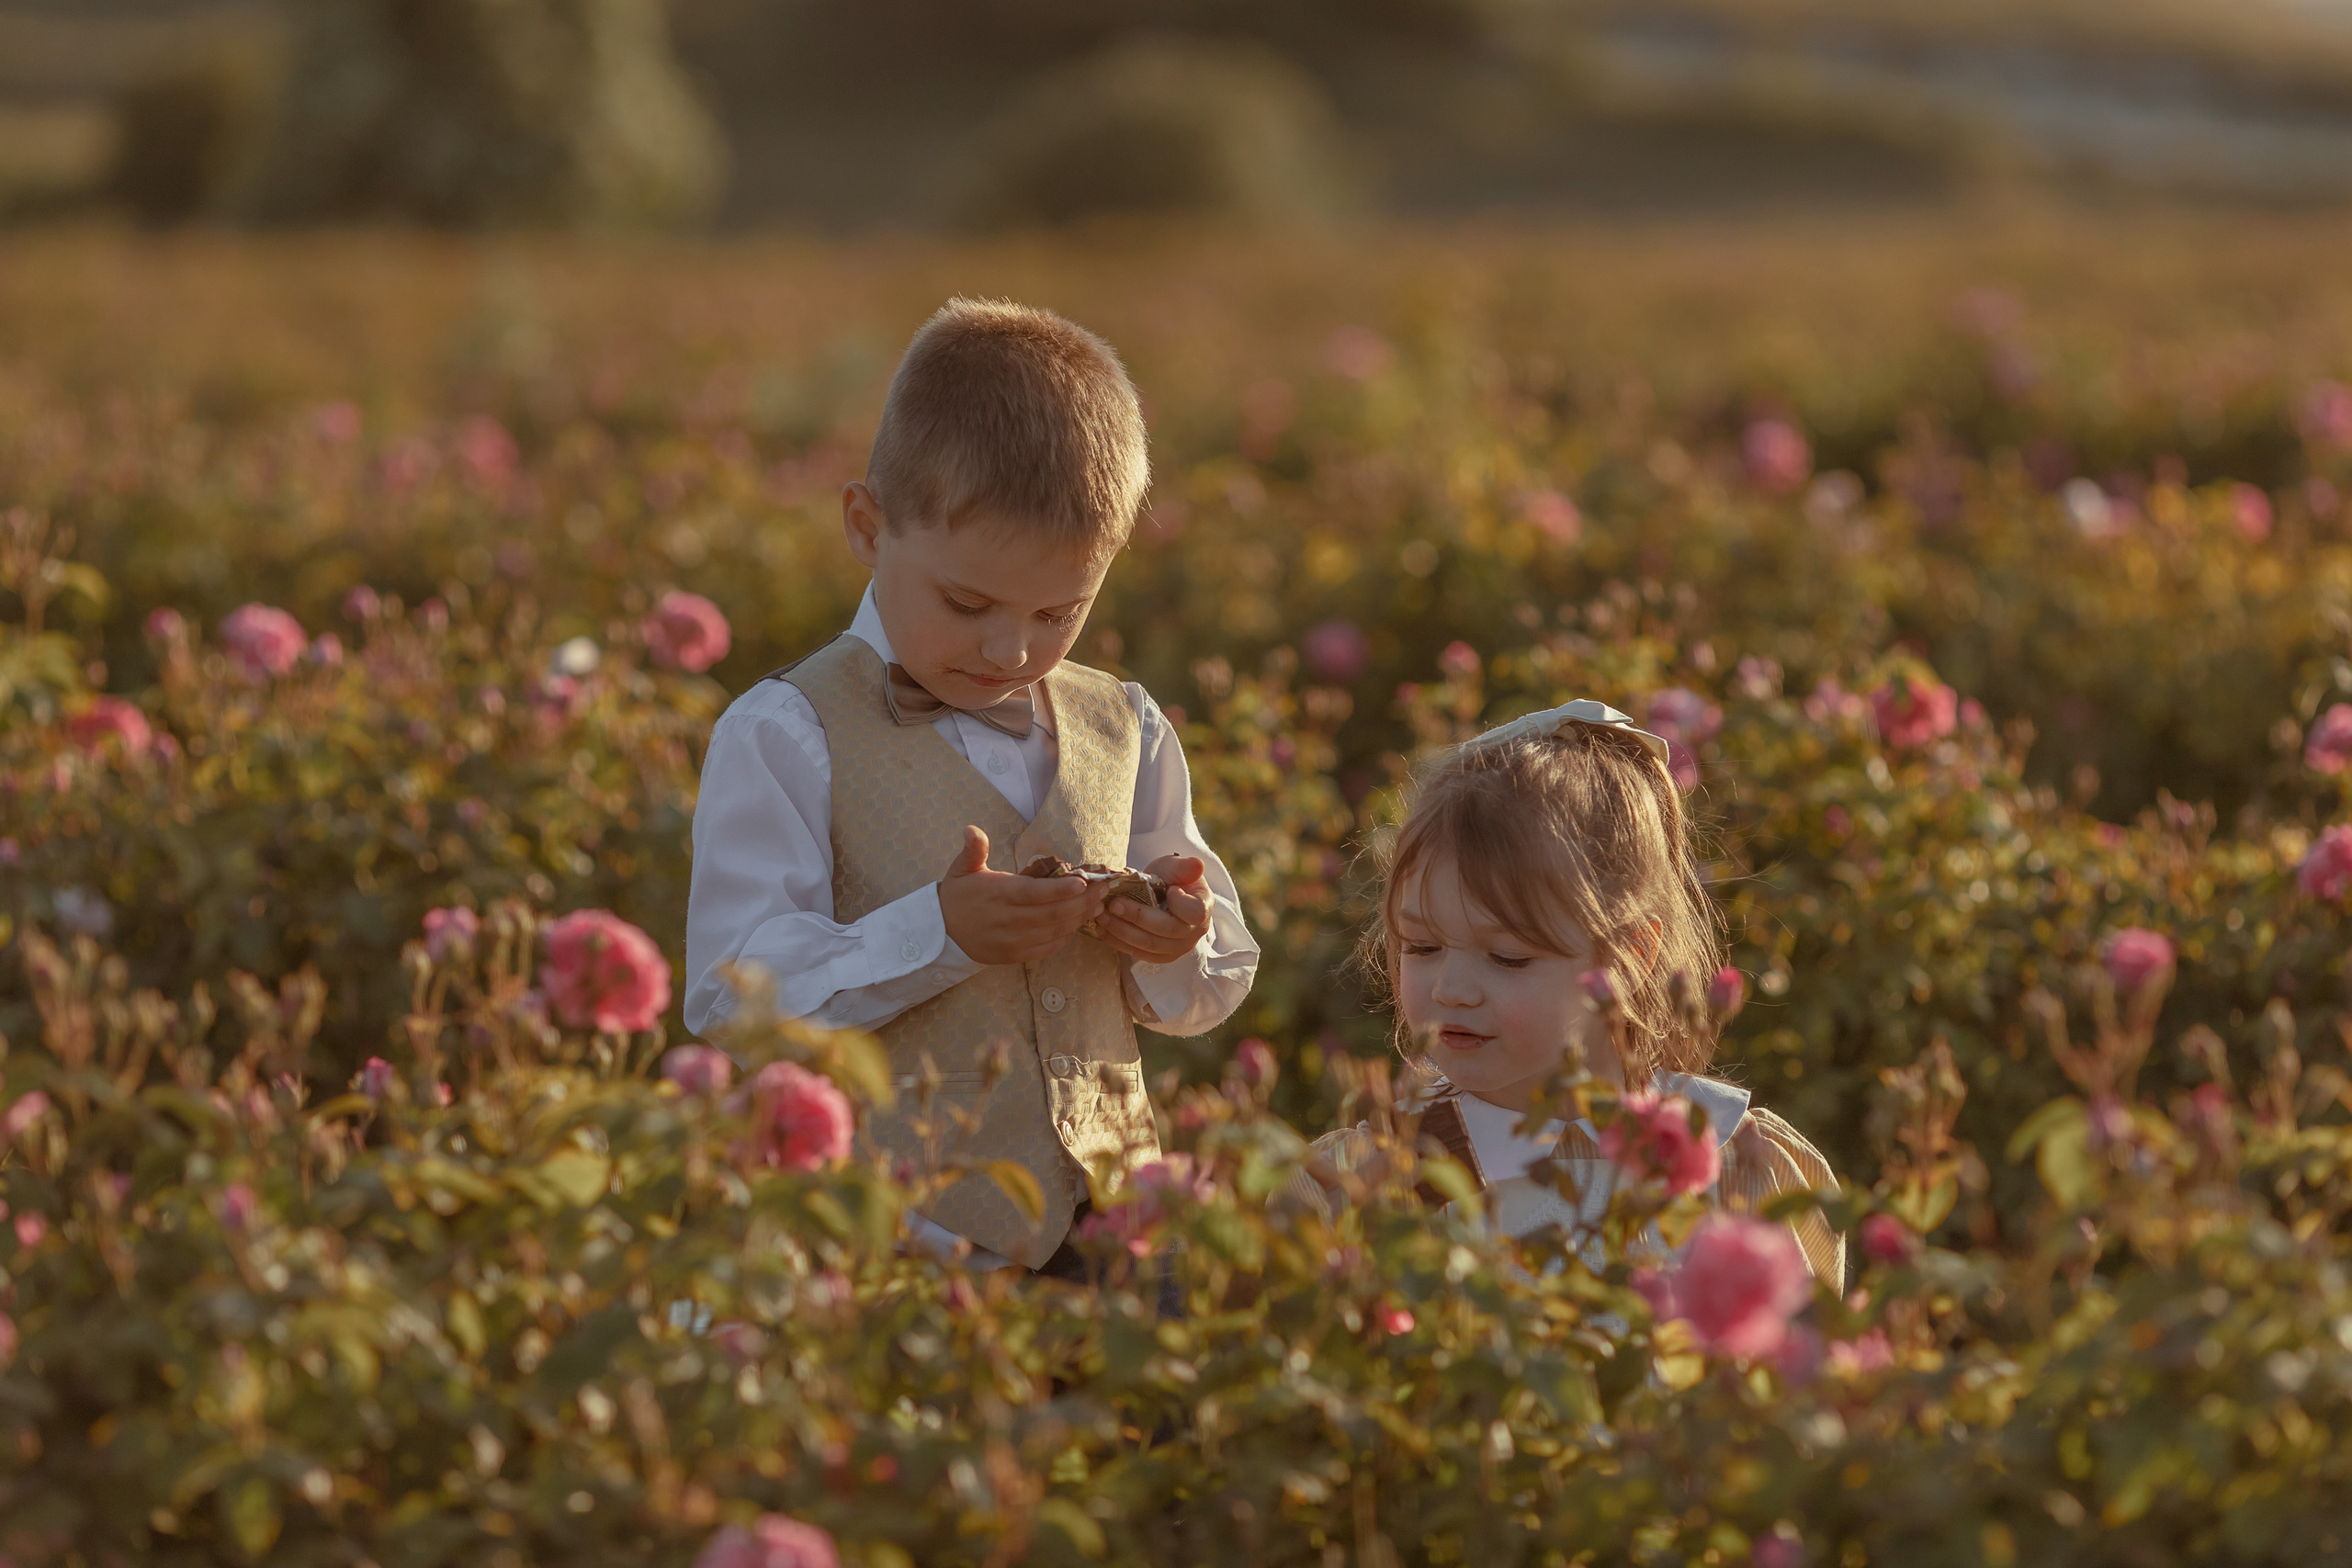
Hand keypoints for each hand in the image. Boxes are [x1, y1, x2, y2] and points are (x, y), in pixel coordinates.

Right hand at [937, 826, 1106, 966]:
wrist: (941, 934)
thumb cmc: (958, 896)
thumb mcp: (962, 869)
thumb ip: (973, 849)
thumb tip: (971, 829)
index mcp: (998, 894)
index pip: (1034, 893)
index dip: (1061, 890)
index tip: (1084, 881)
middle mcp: (1008, 920)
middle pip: (1052, 913)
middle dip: (1082, 901)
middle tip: (1103, 888)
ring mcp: (1013, 941)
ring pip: (1054, 931)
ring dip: (1080, 917)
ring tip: (1099, 903)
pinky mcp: (1016, 955)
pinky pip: (1047, 947)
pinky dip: (1066, 936)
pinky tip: (1079, 923)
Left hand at [1092, 854, 1212, 964]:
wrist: (1162, 893)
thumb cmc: (1171, 878)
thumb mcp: (1175, 866)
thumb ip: (1183, 866)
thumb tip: (1198, 865)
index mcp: (1203, 908)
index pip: (1195, 913)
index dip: (1180, 904)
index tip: (1167, 890)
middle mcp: (1193, 933)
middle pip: (1166, 930)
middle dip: (1137, 917)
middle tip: (1113, 904)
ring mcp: (1177, 948)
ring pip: (1149, 945)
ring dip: (1122, 931)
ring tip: (1102, 916)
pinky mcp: (1159, 956)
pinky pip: (1139, 953)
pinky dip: (1118, 942)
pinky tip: (1102, 930)